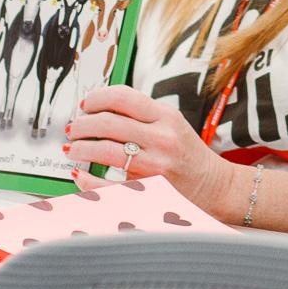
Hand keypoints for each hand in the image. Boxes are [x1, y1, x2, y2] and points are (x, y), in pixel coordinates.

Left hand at [64, 85, 248, 218]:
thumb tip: (101, 108)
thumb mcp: (173, 124)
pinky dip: (87, 180)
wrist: (214, 185)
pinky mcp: (147, 191)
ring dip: (81, 148)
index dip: (97, 98)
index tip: (85, 104)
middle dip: (82, 124)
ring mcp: (154, 166)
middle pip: (108, 123)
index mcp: (166, 117)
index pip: (123, 97)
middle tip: (74, 128)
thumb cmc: (189, 154)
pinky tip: (80, 175)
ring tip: (74, 149)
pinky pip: (107, 185)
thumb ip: (143, 114)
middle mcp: (161, 139)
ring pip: (105, 151)